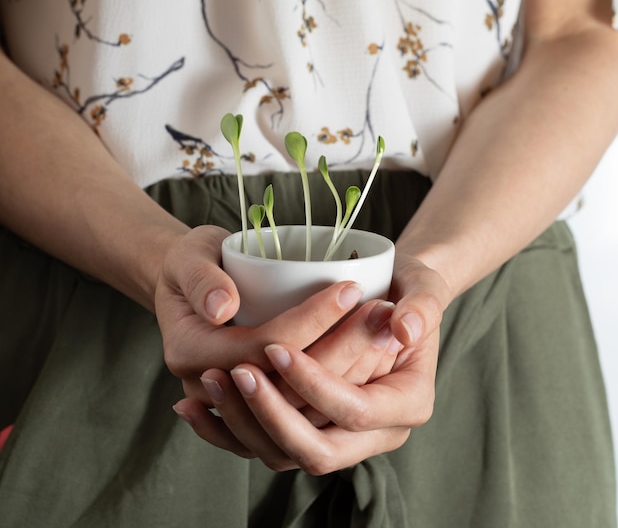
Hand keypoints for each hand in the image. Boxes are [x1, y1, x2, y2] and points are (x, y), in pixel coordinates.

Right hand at [154, 225, 370, 402]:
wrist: (187, 284)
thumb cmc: (192, 260)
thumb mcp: (189, 254)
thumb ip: (201, 278)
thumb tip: (222, 306)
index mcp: (190, 350)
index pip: (262, 345)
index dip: (309, 321)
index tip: (350, 289)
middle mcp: (208, 383)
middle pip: (286, 382)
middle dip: (340, 349)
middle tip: (382, 313)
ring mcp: (232, 398)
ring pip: (298, 403)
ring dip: (347, 372)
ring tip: (386, 334)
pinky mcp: (253, 399)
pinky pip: (299, 407)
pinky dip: (336, 385)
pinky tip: (372, 360)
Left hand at [173, 252, 450, 472]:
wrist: (391, 297)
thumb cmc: (405, 286)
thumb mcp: (421, 283)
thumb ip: (423, 303)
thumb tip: (404, 328)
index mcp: (408, 404)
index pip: (355, 411)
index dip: (315, 384)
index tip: (276, 346)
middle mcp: (376, 433)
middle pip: (316, 450)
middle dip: (272, 414)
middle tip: (237, 370)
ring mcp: (339, 436)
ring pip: (283, 454)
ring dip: (242, 424)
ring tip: (209, 381)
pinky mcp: (308, 427)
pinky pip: (264, 445)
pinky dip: (226, 432)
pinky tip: (192, 407)